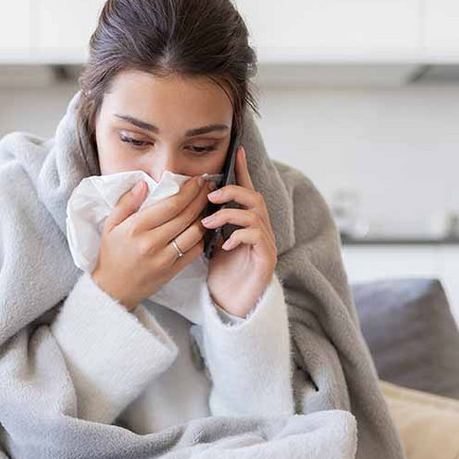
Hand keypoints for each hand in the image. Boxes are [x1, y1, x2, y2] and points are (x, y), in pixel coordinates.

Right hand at [91, 173, 215, 310]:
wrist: (114, 289)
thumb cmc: (112, 254)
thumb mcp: (110, 225)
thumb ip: (126, 203)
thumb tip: (143, 184)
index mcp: (136, 228)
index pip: (171, 204)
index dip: (189, 190)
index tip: (197, 180)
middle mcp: (152, 242)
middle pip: (186, 215)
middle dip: (201, 198)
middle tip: (208, 187)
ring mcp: (165, 258)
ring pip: (194, 232)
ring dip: (203, 216)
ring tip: (205, 205)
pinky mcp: (173, 270)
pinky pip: (195, 250)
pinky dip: (201, 237)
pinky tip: (199, 227)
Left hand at [200, 146, 276, 317]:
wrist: (229, 307)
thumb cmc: (220, 276)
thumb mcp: (210, 244)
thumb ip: (209, 223)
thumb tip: (192, 201)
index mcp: (247, 224)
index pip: (247, 192)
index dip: (243, 171)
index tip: (237, 151)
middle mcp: (261, 231)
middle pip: (256, 198)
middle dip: (233, 192)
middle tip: (211, 195)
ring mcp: (266, 245)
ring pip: (255, 215)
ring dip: (230, 214)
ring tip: (209, 223)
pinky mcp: (266, 261)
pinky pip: (257, 238)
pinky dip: (239, 236)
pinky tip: (224, 245)